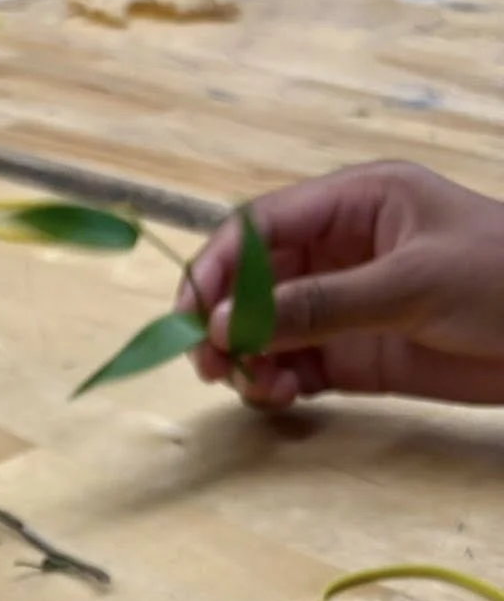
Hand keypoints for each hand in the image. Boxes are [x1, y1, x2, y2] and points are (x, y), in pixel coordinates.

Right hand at [179, 161, 503, 408]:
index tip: (190, 314)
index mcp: (356, 204)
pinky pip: (294, 368)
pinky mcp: (356, 356)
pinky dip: (275, 385)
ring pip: (266, 330)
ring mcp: (346, 306)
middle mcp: (341, 251)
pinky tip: (282, 397)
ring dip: (246, 359)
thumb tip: (225, 326)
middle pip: (252, 282)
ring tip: (255, 387)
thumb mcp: (409, 284)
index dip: (218, 267)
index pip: (262, 225)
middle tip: (209, 364)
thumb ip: (317, 305)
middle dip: (222, 321)